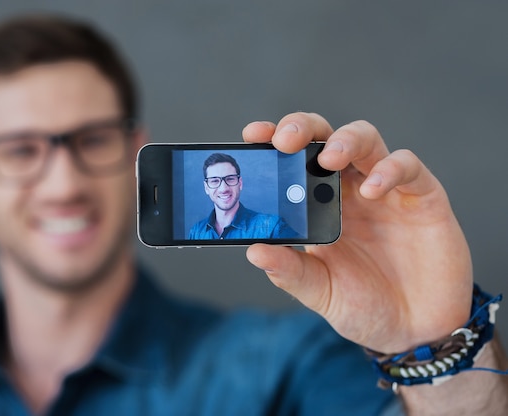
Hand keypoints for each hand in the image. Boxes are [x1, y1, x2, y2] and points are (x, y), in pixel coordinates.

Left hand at [243, 112, 472, 352]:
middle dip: (304, 128)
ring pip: (366, 140)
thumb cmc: (365, 306)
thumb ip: (290, 271)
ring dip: (345, 140)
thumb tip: (254, 251)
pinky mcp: (423, 197)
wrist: (415, 332)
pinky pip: (408, 167)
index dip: (274, 140)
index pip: (294, 160)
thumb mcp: (320, 291)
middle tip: (285, 140)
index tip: (252, 136)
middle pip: (326, 137)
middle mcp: (349, 190)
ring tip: (328, 158)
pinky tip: (371, 191)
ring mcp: (387, 190)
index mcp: (318, 205)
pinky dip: (389, 170)